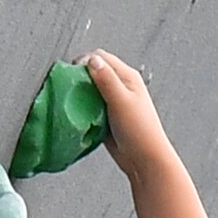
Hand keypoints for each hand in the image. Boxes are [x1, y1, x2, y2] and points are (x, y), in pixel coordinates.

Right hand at [82, 51, 174, 181]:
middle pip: (94, 73)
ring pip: (91, 91)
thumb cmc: (139, 130)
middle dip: (81, 79)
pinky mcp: (107, 118)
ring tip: (75, 104)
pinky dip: (83, 111)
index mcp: (127, 77)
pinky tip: (80, 117)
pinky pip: (91, 109)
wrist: (145, 160)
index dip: (84, 62)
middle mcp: (120, 87)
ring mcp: (113, 103)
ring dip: (81, 96)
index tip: (72, 74)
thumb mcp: (121, 100)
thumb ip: (107, 79)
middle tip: (72, 90)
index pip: (101, 57)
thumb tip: (92, 60)